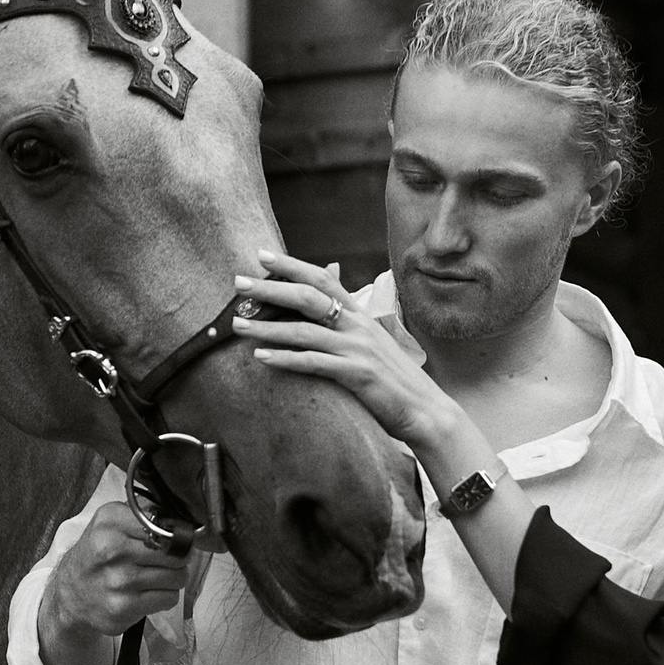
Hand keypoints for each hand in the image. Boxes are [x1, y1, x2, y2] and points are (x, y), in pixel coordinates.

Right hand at [38, 501, 202, 664]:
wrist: (70, 594)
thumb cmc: (97, 555)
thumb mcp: (110, 522)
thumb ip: (143, 515)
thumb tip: (182, 522)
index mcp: (111, 523)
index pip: (167, 526)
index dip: (178, 535)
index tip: (175, 541)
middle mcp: (113, 550)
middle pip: (176, 553)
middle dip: (179, 558)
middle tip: (168, 560)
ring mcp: (119, 581)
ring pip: (177, 577)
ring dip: (173, 578)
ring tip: (156, 577)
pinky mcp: (124, 607)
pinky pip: (169, 598)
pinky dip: (165, 596)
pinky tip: (149, 593)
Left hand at [238, 251, 463, 465]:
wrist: (426, 410)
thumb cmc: (393, 377)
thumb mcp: (371, 340)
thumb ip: (347, 314)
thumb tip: (331, 281)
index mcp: (359, 315)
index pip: (323, 279)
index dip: (292, 265)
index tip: (262, 254)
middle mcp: (357, 326)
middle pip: (309, 297)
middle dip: (271, 289)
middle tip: (238, 284)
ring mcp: (357, 350)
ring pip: (305, 331)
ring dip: (267, 328)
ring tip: (237, 325)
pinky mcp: (357, 375)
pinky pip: (314, 363)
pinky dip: (285, 360)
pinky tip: (261, 359)